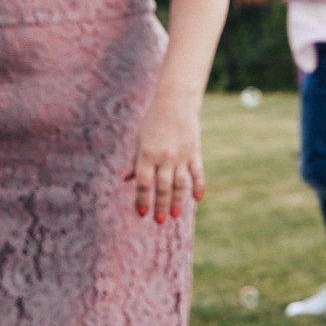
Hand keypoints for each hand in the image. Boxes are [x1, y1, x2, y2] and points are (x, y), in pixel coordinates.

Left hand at [126, 96, 204, 222]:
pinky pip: (197, 173)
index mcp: (147, 155)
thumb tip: (126, 179)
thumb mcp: (139, 141)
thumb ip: (136, 162)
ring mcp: (181, 156)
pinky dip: (198, 186)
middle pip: (162, 188)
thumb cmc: (153, 123)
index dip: (142, 200)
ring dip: (177, 202)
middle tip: (159, 221)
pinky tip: (197, 198)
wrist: (175, 103)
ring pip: (179, 185)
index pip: (144, 183)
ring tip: (175, 216)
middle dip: (160, 206)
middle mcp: (164, 157)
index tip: (141, 214)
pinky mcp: (194, 152)